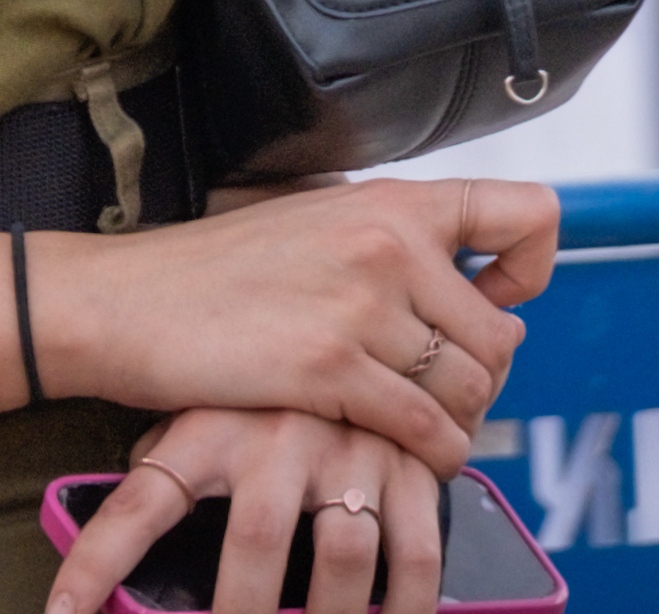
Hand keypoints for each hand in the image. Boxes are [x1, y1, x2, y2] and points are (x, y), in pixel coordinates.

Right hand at [38, 178, 552, 464]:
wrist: (127, 302)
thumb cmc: (216, 271)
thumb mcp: (318, 224)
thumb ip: (394, 245)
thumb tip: (472, 288)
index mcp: (392, 201)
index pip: (528, 215)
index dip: (531, 269)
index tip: (496, 299)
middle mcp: (390, 244)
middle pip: (502, 335)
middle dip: (483, 378)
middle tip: (443, 394)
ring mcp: (362, 306)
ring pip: (471, 389)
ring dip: (457, 424)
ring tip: (420, 428)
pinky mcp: (330, 369)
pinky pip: (427, 430)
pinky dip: (431, 456)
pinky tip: (404, 456)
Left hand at [49, 405, 461, 613]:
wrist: (347, 289)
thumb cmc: (250, 372)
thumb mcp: (197, 403)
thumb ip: (163, 458)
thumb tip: (100, 544)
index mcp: (210, 425)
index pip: (139, 503)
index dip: (96, 565)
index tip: (62, 613)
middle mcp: (279, 436)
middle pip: (256, 543)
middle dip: (244, 608)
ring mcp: (351, 447)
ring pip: (344, 556)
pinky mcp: (411, 464)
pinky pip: (417, 553)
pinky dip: (408, 605)